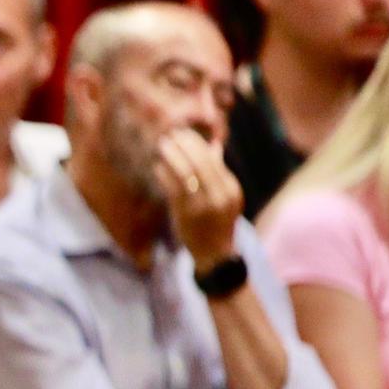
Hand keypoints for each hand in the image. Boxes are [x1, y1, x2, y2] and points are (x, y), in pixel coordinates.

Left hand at [154, 128, 243, 272]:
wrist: (215, 254)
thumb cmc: (216, 222)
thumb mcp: (225, 197)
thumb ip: (218, 173)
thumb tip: (214, 146)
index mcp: (231, 189)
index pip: (214, 159)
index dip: (197, 144)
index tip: (184, 134)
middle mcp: (221, 195)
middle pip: (201, 162)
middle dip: (185, 145)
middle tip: (171, 134)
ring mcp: (204, 205)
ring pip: (186, 172)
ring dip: (172, 155)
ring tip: (162, 145)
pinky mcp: (186, 214)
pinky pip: (173, 187)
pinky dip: (164, 174)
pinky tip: (157, 166)